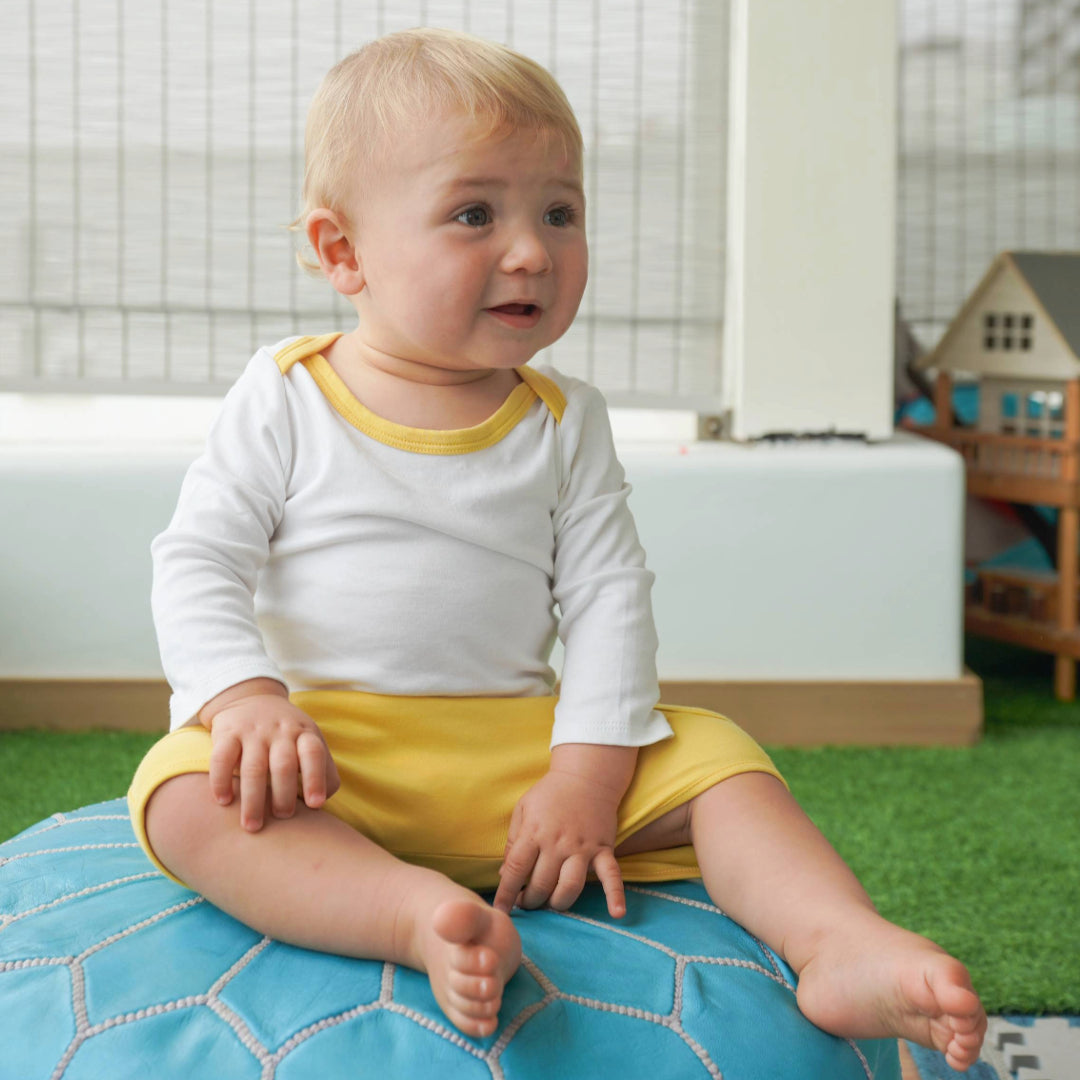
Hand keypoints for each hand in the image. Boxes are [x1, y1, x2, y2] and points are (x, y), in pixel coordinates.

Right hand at [204, 692, 340, 831]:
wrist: (250, 697)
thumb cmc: (287, 733)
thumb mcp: (309, 739)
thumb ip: (322, 767)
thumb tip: (322, 803)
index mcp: (304, 733)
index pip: (313, 754)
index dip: (316, 778)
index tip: (316, 805)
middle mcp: (280, 732)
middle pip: (284, 765)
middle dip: (283, 796)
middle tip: (282, 818)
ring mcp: (253, 732)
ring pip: (253, 768)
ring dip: (253, 799)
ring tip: (252, 826)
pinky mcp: (227, 733)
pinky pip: (222, 758)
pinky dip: (221, 780)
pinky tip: (223, 801)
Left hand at [493, 770, 624, 917]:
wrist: (586, 775)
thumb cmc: (550, 794)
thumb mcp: (523, 810)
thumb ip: (512, 842)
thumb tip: (504, 875)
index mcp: (534, 832)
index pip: (515, 870)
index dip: (506, 893)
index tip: (500, 910)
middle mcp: (557, 843)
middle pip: (541, 884)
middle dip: (530, 901)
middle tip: (527, 903)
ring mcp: (582, 848)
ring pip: (569, 887)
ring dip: (557, 903)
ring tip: (550, 904)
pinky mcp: (603, 849)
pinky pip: (612, 875)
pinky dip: (616, 895)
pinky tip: (617, 913)